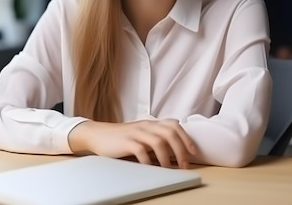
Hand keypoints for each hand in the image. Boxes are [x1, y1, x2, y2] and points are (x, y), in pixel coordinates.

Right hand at [67, 120, 196, 168]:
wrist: (98, 135)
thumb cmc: (121, 138)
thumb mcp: (141, 134)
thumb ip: (156, 137)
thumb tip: (176, 149)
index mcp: (151, 123)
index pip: (174, 125)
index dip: (186, 138)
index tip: (193, 151)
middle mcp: (145, 126)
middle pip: (170, 133)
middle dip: (181, 149)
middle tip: (184, 164)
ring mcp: (135, 133)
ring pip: (158, 141)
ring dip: (167, 157)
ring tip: (169, 168)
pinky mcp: (126, 142)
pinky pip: (141, 150)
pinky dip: (149, 161)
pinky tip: (151, 168)